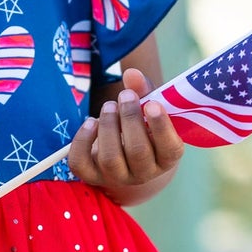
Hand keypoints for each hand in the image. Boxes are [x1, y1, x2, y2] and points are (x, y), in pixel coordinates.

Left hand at [68, 66, 183, 200]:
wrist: (123, 155)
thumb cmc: (142, 126)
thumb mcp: (148, 110)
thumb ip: (144, 91)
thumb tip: (131, 73)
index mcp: (166, 158)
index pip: (170, 149)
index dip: (161, 127)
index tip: (152, 104)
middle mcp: (143, 174)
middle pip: (138, 152)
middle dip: (130, 119)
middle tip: (125, 95)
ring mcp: (116, 178)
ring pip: (110, 159)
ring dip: (108, 126)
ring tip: (109, 106)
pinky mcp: (92, 176)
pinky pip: (81, 164)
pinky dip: (82, 141)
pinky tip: (90, 122)